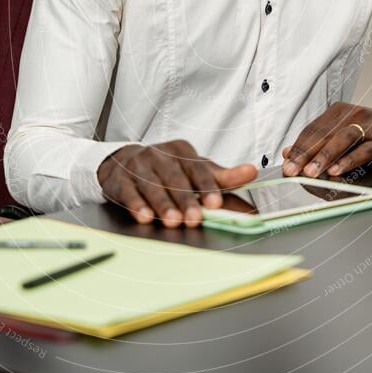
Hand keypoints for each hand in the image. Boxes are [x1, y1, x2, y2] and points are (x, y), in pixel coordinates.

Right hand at [97, 140, 257, 226]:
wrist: (123, 162)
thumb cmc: (167, 170)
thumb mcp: (195, 169)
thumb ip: (222, 176)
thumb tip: (251, 172)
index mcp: (182, 151)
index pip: (198, 169)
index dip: (207, 187)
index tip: (215, 203)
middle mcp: (160, 154)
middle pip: (175, 179)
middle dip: (186, 200)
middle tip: (194, 218)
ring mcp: (138, 165)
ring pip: (153, 186)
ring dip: (163, 205)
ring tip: (172, 221)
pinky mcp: (120, 178)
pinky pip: (129, 192)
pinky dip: (137, 204)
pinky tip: (144, 216)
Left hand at [281, 102, 371, 178]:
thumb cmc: (370, 131)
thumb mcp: (342, 130)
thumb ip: (316, 141)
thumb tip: (287, 153)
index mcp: (339, 112)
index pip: (313, 129)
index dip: (298, 147)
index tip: (287, 163)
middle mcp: (353, 115)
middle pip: (324, 134)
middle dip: (306, 154)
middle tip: (292, 170)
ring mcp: (369, 127)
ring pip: (343, 139)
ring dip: (325, 156)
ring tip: (311, 172)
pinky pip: (365, 151)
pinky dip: (350, 161)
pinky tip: (337, 170)